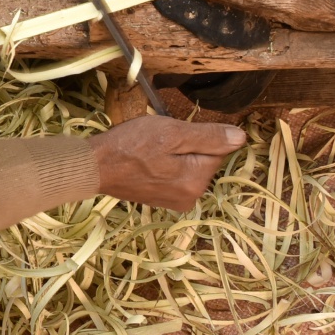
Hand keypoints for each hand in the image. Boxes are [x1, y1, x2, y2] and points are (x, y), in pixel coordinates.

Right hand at [88, 117, 246, 209]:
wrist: (94, 167)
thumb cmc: (130, 145)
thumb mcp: (171, 132)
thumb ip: (209, 136)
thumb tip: (240, 137)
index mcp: (197, 180)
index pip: (218, 149)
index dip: (199, 135)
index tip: (175, 132)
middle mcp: (191, 197)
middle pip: (204, 160)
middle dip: (187, 146)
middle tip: (160, 140)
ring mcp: (176, 202)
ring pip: (189, 168)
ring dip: (175, 156)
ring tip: (150, 151)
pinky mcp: (163, 201)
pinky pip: (176, 177)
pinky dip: (166, 166)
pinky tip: (147, 161)